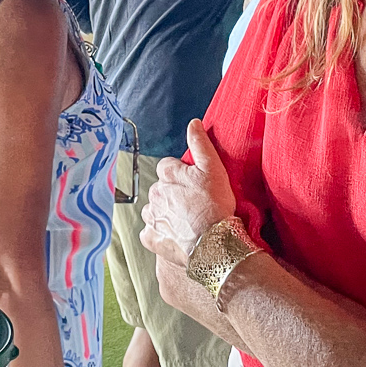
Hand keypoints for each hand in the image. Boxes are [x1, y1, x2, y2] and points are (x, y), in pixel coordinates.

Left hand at [139, 120, 235, 268]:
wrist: (214, 243)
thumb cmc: (215, 205)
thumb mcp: (213, 168)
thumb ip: (200, 143)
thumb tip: (193, 123)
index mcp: (167, 174)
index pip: (167, 166)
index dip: (181, 173)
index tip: (195, 183)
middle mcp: (155, 193)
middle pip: (160, 188)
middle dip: (173, 193)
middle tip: (194, 202)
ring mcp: (152, 217)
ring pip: (154, 209)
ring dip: (165, 212)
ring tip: (186, 219)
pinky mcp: (152, 238)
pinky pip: (150, 232)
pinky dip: (159, 233)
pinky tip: (174, 234)